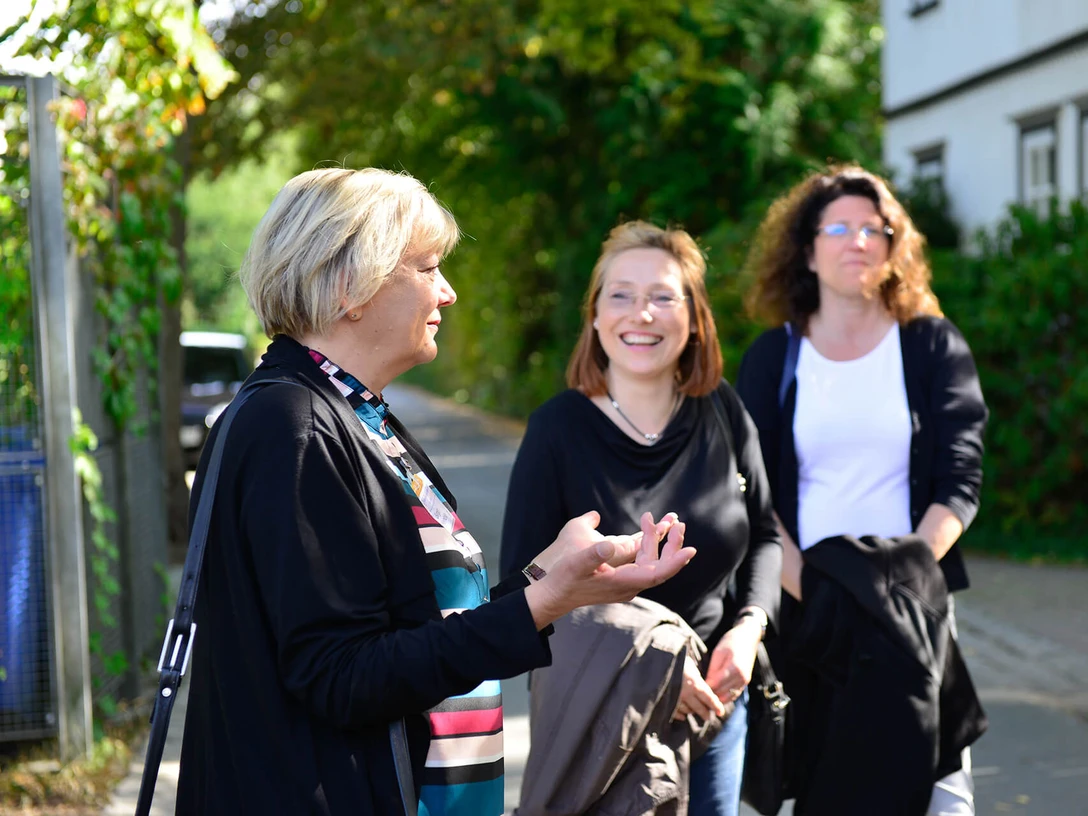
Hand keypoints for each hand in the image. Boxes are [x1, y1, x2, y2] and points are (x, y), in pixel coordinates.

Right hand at [523, 511, 693, 628]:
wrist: (555, 596)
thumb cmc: (564, 579)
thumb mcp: (575, 564)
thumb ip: (592, 554)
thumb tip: (608, 546)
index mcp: (622, 583)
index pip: (656, 573)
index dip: (675, 562)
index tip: (691, 550)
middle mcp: (630, 586)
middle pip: (660, 567)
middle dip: (672, 545)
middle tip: (679, 523)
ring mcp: (627, 584)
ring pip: (653, 563)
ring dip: (661, 543)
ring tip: (666, 521)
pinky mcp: (623, 579)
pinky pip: (645, 563)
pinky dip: (649, 547)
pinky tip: (648, 532)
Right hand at [672, 654, 726, 721]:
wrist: (657, 661)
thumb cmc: (676, 660)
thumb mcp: (690, 665)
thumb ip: (696, 677)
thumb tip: (702, 685)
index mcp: (695, 683)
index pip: (709, 698)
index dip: (716, 706)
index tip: (721, 712)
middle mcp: (687, 693)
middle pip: (700, 708)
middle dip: (706, 713)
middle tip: (709, 717)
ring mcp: (676, 699)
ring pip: (688, 711)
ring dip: (692, 712)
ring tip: (694, 713)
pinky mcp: (666, 702)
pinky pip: (675, 712)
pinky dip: (680, 715)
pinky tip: (683, 716)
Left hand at [704, 619, 760, 701]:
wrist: (748, 638)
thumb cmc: (731, 642)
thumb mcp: (719, 651)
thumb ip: (713, 668)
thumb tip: (707, 683)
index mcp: (734, 668)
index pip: (716, 684)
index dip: (704, 687)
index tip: (694, 687)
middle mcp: (741, 678)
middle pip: (722, 693)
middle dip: (709, 694)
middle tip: (697, 692)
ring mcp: (744, 682)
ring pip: (728, 697)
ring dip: (717, 697)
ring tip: (705, 695)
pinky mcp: (745, 683)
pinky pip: (733, 695)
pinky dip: (724, 697)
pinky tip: (715, 694)